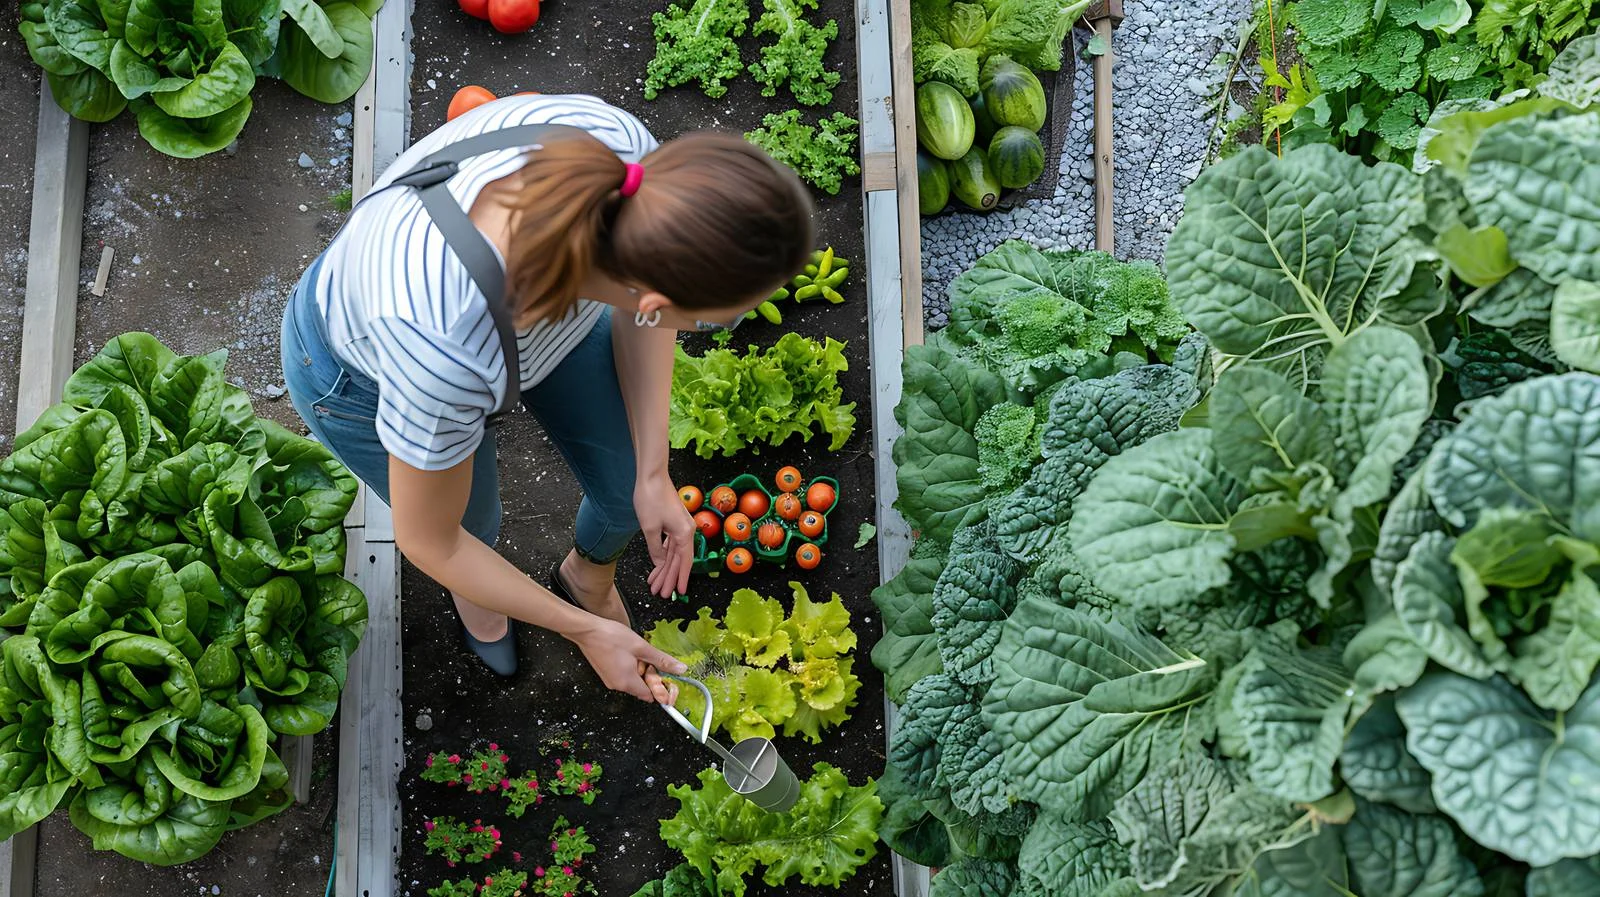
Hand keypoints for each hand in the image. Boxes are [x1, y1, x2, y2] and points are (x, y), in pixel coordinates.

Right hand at [569, 616, 686, 700]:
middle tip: (648, 658)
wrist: (587, 630)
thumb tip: (680, 669)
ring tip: (636, 653)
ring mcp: (610, 680)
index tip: (665, 676)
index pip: (650, 696)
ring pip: (633, 680)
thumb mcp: (642, 647)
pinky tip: (627, 653)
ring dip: (639, 670)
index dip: (659, 687)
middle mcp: (617, 685)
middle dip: (649, 675)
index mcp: (628, 682)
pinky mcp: (606, 673)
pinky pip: (623, 675)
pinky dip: (630, 667)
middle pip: (642, 688)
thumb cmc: (611, 637)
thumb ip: (662, 660)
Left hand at [635, 472, 694, 598]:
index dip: (680, 579)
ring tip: (656, 583)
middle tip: (661, 592)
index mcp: (684, 533)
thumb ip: (655, 550)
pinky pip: (671, 543)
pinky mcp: (674, 521)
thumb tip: (660, 564)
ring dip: (665, 568)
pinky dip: (664, 554)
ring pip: (674, 553)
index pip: (684, 562)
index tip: (678, 593)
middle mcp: (687, 530)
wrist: (652, 475)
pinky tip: (659, 564)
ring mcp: (681, 526)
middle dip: (669, 577)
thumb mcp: (649, 528)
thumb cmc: (651, 498)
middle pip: (679, 560)